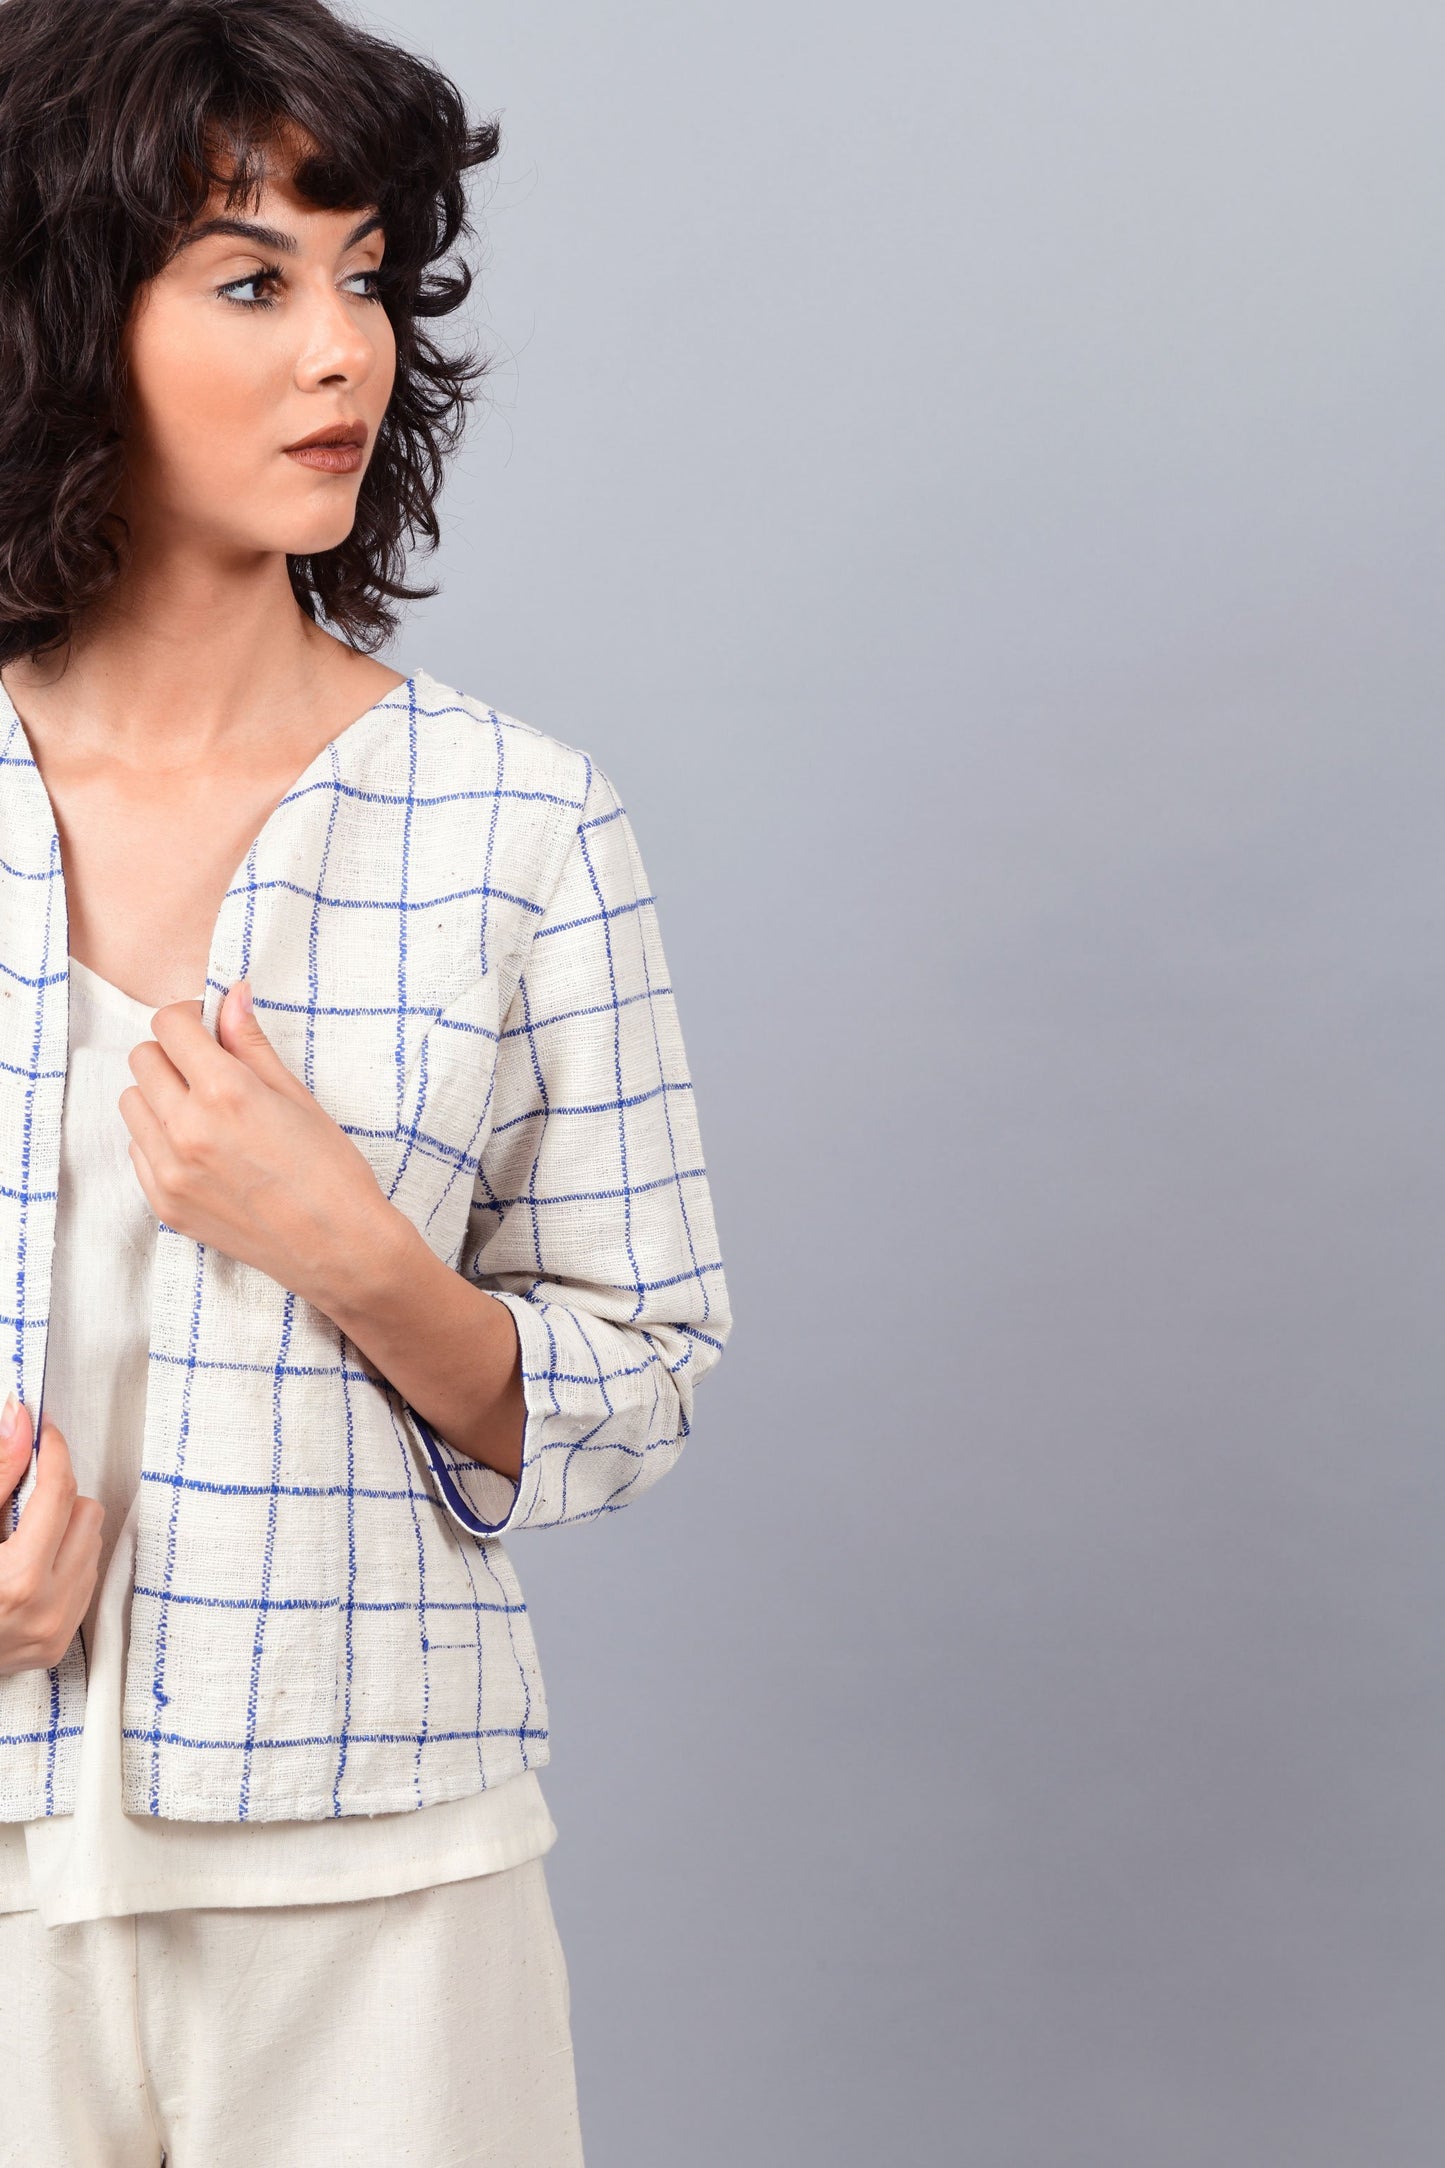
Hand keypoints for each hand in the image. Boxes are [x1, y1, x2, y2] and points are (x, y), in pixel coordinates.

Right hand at [0, 1396, 104, 1675]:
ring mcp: (56, 1630)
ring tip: (18, 1537)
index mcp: (18, 1580)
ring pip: (91, 1544)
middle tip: (19, 1498)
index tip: (43, 1432)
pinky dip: (63, 1561)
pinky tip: (26, 1564)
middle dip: (57, 1496)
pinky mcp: (59, 1642)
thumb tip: (18, 1425)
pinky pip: (85, 1579)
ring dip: (63, 1529)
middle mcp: (47, 1609)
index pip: (58, 1494)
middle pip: (86, 1514)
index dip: (53, 1452)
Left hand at [119, 978, 398, 1315]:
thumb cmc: (330, 1170)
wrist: (337, 1247)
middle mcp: (186, 1128)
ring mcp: (170, 1170)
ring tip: (201, 1112)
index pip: (169, 1026)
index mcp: (224, 1092)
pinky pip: (137, 1150)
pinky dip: (158, 1140)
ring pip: (131, 1104)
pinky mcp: (164, 1203)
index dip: (189, 1017)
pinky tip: (200, 1149)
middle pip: (143, 1059)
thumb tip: (233, 995)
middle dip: (173, 1054)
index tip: (207, 1028)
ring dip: (159, 1096)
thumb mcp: (297, 1096)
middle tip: (208, 1069)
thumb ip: (252, 1044)